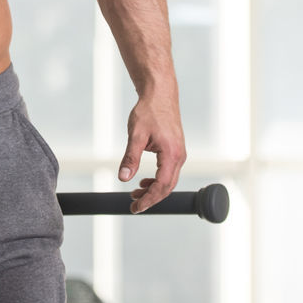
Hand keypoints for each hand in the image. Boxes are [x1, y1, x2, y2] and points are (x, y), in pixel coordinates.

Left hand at [118, 94, 185, 213]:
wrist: (160, 94)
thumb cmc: (149, 111)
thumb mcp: (136, 135)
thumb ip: (130, 158)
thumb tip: (123, 177)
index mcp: (171, 154)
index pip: (161, 185)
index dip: (148, 199)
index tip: (135, 207)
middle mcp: (179, 156)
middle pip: (167, 187)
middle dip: (151, 198)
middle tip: (133, 205)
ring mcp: (179, 153)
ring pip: (169, 180)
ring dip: (153, 190)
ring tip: (135, 193)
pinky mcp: (175, 150)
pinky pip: (169, 171)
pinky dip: (157, 180)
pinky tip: (144, 181)